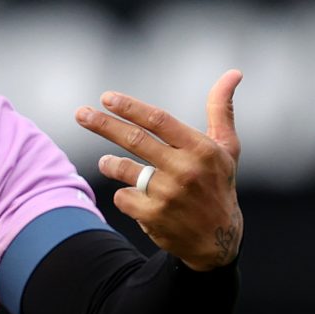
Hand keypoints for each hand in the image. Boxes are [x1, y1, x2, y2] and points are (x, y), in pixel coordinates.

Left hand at [76, 70, 244, 271]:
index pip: (158, 120)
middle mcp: (185, 170)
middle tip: (80, 114)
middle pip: (135, 140)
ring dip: (110, 164)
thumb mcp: (227, 147)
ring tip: (106, 162)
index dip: (130, 107)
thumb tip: (233, 73)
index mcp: (201, 149)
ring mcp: (169, 194)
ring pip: (124, 170)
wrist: (218, 240)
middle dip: (103, 124)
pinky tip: (137, 198)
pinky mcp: (154, 216)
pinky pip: (123, 197)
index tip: (107, 98)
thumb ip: (221, 109)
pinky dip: (125, 195)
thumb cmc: (219, 184)